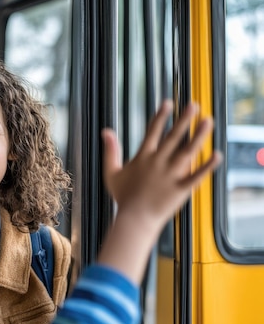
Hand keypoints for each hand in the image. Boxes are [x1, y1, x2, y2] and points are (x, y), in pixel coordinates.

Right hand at [102, 100, 221, 233]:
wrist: (134, 219)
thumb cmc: (123, 197)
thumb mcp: (111, 173)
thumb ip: (110, 151)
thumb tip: (106, 131)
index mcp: (143, 158)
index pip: (153, 132)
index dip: (161, 116)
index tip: (168, 103)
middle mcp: (158, 163)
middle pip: (173, 137)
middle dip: (184, 119)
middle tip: (194, 105)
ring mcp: (170, 175)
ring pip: (187, 151)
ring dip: (199, 135)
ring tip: (208, 121)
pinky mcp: (181, 188)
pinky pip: (197, 175)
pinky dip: (207, 166)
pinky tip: (217, 154)